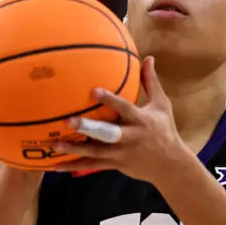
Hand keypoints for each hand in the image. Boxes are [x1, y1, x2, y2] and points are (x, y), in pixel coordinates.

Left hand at [53, 56, 191, 183]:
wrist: (170, 165)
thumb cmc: (165, 130)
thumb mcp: (162, 105)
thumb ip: (150, 82)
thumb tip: (148, 57)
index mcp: (140, 120)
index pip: (124, 108)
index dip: (110, 100)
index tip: (93, 90)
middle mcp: (130, 137)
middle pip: (107, 133)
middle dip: (88, 128)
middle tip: (68, 121)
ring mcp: (121, 153)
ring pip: (95, 152)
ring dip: (74, 149)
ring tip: (54, 145)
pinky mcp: (115, 164)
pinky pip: (92, 165)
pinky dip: (74, 167)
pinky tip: (56, 166)